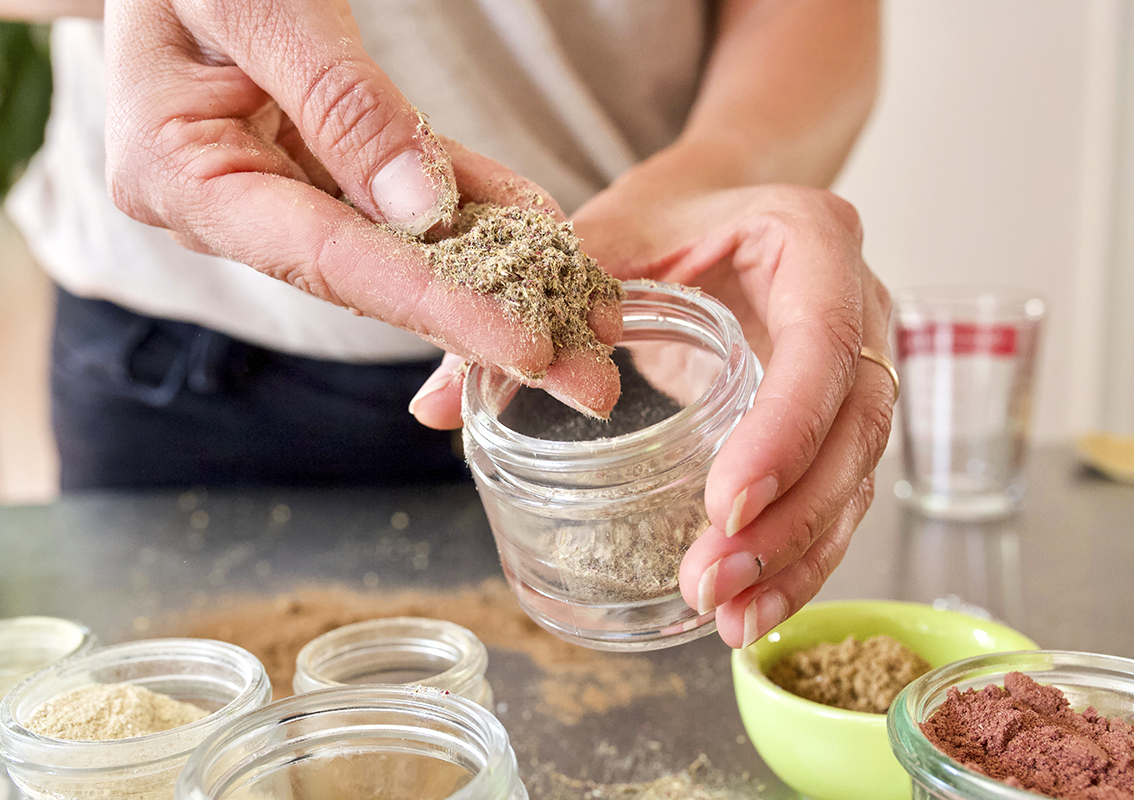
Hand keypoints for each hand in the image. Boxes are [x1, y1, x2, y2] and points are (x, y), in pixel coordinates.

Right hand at [103, 0, 619, 414]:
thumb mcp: (262, 7)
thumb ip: (341, 107)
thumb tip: (423, 212)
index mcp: (182, 177)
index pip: (331, 260)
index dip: (436, 308)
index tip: (525, 348)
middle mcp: (230, 201)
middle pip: (373, 278)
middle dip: (486, 323)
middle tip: (584, 376)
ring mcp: (276, 181)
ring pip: (401, 241)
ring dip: (498, 276)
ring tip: (585, 319)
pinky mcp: (318, 155)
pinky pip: (405, 186)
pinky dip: (473, 206)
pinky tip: (541, 234)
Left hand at [570, 146, 894, 648]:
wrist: (719, 207)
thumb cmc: (665, 215)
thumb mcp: (601, 239)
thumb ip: (529, 309)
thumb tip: (433, 406)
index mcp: (812, 239)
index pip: (820, 341)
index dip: (784, 427)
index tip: (724, 502)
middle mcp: (860, 304)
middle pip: (853, 426)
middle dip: (787, 517)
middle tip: (711, 581)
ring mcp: (858, 366)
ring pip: (856, 474)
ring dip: (798, 555)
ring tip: (730, 616)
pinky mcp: (839, 417)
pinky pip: (839, 493)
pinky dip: (800, 554)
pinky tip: (751, 606)